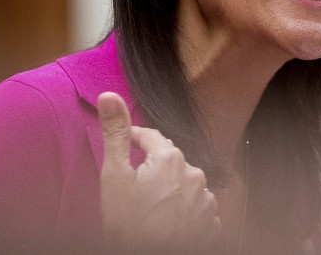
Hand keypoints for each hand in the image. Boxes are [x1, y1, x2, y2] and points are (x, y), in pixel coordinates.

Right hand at [98, 92, 220, 253]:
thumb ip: (115, 134)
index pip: (151, 137)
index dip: (134, 139)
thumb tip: (108, 95)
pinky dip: (184, 210)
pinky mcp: (211, 222)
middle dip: (153, 167)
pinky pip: (197, 207)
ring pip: (185, 184)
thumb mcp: (114, 177)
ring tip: (150, 207)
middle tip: (133, 185)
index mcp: (171, 158)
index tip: (124, 145)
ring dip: (171, 189)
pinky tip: (168, 219)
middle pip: (169, 160)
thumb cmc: (127, 225)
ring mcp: (206, 200)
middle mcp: (195, 174)